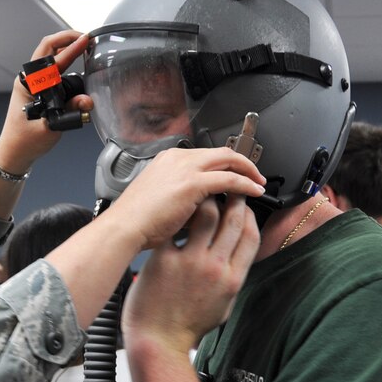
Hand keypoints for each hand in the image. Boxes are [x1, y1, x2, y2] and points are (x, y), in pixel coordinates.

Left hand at [0, 30, 92, 176]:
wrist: (14, 153)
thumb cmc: (25, 142)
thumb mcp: (50, 127)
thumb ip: (70, 112)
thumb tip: (87, 101)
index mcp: (27, 84)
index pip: (50, 57)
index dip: (70, 47)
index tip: (85, 40)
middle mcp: (30, 80)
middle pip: (49, 48)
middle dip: (68, 39)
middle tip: (86, 37)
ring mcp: (34, 84)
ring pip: (51, 57)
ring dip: (67, 49)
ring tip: (84, 46)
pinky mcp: (39, 91)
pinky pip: (54, 70)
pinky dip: (66, 61)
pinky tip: (77, 62)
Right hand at [104, 147, 264, 253]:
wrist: (123, 228)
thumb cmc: (135, 222)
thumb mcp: (160, 201)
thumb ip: (182, 197)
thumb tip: (202, 207)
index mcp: (167, 160)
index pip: (205, 155)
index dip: (225, 164)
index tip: (235, 174)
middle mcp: (177, 159)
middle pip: (220, 153)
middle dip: (242, 163)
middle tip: (255, 176)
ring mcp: (185, 168)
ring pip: (228, 160)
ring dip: (248, 171)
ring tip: (258, 184)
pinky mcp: (193, 183)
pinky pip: (229, 179)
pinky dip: (245, 184)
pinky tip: (255, 192)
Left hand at [123, 193, 259, 351]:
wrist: (158, 342)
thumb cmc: (186, 329)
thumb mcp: (222, 307)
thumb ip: (230, 282)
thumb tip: (236, 262)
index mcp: (232, 279)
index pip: (251, 236)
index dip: (251, 215)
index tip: (245, 206)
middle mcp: (215, 268)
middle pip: (233, 220)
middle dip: (234, 198)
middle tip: (227, 189)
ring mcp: (190, 262)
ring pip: (207, 215)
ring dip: (208, 198)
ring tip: (201, 193)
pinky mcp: (165, 259)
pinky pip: (176, 228)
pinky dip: (178, 216)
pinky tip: (175, 210)